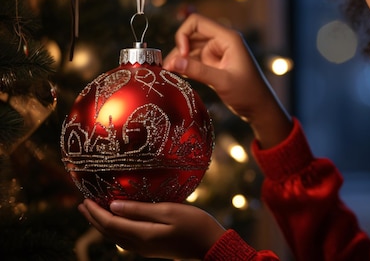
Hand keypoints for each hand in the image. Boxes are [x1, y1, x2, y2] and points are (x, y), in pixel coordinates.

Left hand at [78, 199, 224, 259]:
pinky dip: (114, 229)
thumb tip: (113, 206)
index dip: (95, 211)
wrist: (210, 245)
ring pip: (115, 236)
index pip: (110, 222)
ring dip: (102, 224)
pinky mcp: (151, 247)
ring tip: (93, 213)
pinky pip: (125, 238)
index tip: (85, 198)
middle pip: (109, 231)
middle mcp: (139, 244)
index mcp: (142, 234)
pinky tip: (116, 222)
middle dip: (93, 218)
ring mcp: (145, 248)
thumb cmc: (194, 224)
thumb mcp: (168, 211)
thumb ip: (140, 209)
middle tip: (81, 204)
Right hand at [163, 13, 291, 147]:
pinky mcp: (214, 64)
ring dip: (179, 59)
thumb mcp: (222, 81)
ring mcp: (217, 53)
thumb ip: (198, 71)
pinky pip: (194, 60)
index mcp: (228, 38)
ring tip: (168, 74)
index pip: (197, 22)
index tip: (182, 55)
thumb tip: (172, 62)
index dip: (184, 35)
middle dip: (178, 50)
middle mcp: (222, 41)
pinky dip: (185, 66)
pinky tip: (176, 75)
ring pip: (190, 49)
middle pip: (191, 35)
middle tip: (167, 68)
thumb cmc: (248, 93)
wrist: (260, 108)